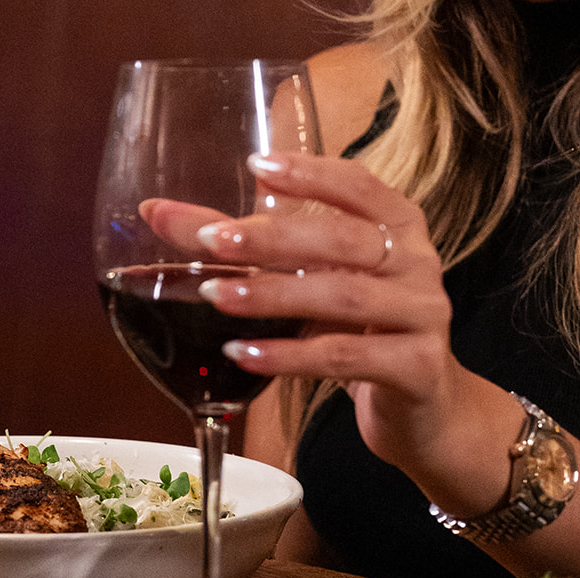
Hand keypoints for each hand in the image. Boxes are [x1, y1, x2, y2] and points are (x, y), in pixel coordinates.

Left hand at [137, 152, 484, 474]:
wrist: (422, 409)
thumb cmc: (357, 331)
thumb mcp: (307, 283)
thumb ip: (239, 248)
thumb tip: (156, 212)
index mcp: (396, 227)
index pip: (359, 186)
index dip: (311, 174)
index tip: (256, 167)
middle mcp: (417, 262)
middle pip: (343, 240)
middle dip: (274, 238)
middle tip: (212, 241)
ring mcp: (423, 314)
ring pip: (344, 296)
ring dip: (273, 296)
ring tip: (215, 299)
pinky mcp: (415, 368)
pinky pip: (345, 356)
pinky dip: (289, 356)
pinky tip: (242, 354)